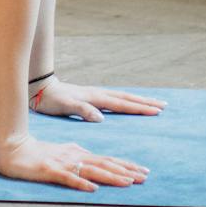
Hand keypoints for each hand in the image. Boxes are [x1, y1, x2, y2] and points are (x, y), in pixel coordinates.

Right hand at [0, 134, 149, 191]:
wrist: (13, 148)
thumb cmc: (38, 152)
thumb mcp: (63, 153)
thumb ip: (80, 157)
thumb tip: (96, 164)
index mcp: (78, 153)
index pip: (106, 160)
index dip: (125, 165)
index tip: (143, 171)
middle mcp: (75, 156)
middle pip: (104, 164)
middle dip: (126, 171)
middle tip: (144, 177)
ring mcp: (63, 163)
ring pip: (91, 170)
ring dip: (111, 176)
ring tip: (127, 182)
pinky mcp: (50, 170)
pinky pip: (68, 178)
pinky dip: (81, 183)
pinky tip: (92, 188)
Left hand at [31, 76, 167, 121]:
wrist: (42, 89)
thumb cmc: (53, 100)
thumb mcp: (66, 106)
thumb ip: (83, 111)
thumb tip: (101, 118)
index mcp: (96, 98)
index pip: (122, 104)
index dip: (139, 108)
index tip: (156, 111)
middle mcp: (99, 94)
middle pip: (127, 98)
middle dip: (145, 102)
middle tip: (164, 106)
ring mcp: (96, 94)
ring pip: (123, 97)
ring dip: (139, 100)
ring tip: (153, 103)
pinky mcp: (93, 97)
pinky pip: (116, 99)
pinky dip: (127, 101)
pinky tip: (130, 104)